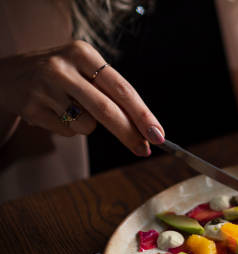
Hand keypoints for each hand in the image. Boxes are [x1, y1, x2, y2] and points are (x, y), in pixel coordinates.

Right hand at [0, 40, 163, 155]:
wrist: (10, 75)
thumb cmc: (63, 76)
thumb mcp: (86, 72)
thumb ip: (113, 96)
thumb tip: (146, 131)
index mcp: (83, 54)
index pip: (122, 88)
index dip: (142, 114)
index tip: (158, 134)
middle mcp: (63, 67)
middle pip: (107, 110)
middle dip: (129, 134)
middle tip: (145, 150)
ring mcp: (45, 87)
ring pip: (87, 125)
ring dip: (89, 127)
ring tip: (72, 109)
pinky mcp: (32, 107)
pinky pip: (67, 131)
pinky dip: (69, 129)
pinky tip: (55, 112)